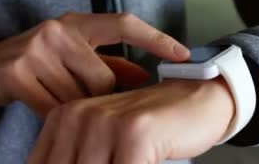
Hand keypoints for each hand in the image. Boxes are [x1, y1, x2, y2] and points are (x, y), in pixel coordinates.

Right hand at [0, 12, 189, 116]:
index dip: (154, 38)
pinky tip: (44, 107)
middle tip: (84, 102)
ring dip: (74, 108)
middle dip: (98, 98)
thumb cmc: (39, 61)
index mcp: (76, 22)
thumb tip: (145, 77)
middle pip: (102, 78)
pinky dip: (54, 115)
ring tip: (57, 100)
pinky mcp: (18, 73)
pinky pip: (53, 108)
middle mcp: (58, 30)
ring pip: (78, 97)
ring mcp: (36, 50)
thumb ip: (109, 65)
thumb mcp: (73, 55)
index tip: (183, 54)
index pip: (123, 24)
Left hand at [27, 78, 234, 163]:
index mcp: (61, 118)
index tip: (98, 163)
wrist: (196, 100)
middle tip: (116, 162)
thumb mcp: (101, 144)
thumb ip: (75, 156)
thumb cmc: (148, 129)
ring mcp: (104, 123)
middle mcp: (77, 116)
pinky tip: (146, 161)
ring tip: (131, 160)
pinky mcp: (133, 133)